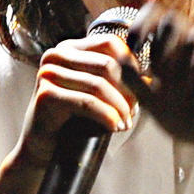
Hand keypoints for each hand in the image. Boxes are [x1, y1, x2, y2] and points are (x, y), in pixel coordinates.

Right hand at [0, 30, 139, 193]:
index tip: (140, 91)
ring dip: (119, 106)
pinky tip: (115, 127)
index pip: (110, 44)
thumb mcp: (99, 96)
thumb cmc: (73, 121)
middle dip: (127, 90)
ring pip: (99, 83)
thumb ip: (119, 82)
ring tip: (126, 122)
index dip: (131, 66)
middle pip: (107, 64)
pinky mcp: (45, 95)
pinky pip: (87, 102)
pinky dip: (106, 115)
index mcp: (70, 48)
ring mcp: (48, 73)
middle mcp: (56, 55)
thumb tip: (149, 79)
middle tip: (135, 111)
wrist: (44, 149)